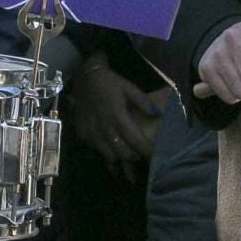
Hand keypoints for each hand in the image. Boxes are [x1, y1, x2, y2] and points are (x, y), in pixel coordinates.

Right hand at [67, 55, 164, 182]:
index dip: (147, 152)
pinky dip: (106, 154)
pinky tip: (111, 155)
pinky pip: (97, 151)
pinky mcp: (83, 134)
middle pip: (124, 154)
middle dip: (135, 158)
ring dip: (121, 160)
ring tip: (128, 163)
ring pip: (110, 157)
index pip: (136, 141)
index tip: (155, 158)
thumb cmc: (109, 82)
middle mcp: (105, 128)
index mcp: (118, 117)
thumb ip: (143, 102)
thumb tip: (157, 114)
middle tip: (142, 159)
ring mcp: (92, 133)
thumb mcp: (129, 87)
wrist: (84, 77)